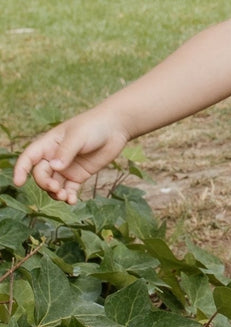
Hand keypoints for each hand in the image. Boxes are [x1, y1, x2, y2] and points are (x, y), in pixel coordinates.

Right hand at [12, 111, 129, 203]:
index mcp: (49, 144)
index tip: (19, 182)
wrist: (116, 127)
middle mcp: (54, 157)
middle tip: (56, 188)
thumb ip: (66, 152)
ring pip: (53, 185)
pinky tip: (72, 200)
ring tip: (65, 197)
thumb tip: (54, 167)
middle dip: (45, 183)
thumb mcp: (78, 136)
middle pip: (41, 174)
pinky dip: (68, 196)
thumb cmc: (94, 126)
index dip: (21, 169)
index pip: (29, 158)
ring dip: (55, 193)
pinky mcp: (79, 175)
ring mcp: (66, 168)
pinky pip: (69, 189)